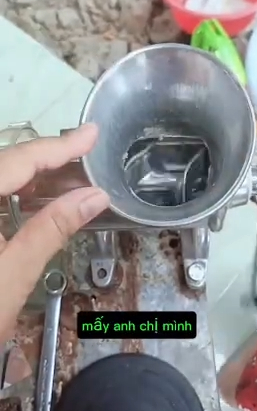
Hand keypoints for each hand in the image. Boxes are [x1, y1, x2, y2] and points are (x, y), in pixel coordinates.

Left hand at [0, 125, 110, 343]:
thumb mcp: (13, 275)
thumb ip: (52, 229)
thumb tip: (94, 196)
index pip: (14, 162)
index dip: (56, 147)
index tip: (90, 134)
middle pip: (1, 166)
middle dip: (46, 162)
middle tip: (89, 160)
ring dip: (31, 181)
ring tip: (75, 183)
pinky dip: (12, 198)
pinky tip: (40, 204)